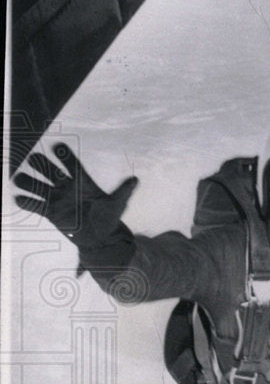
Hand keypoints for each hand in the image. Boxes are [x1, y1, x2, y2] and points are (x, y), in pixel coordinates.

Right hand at [13, 143, 137, 247]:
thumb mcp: (117, 204)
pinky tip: (20, 199)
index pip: (72, 165)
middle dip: (41, 164)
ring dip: (28, 181)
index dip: (65, 156)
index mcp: (82, 182)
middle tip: (33, 159)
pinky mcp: (50, 212)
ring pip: (38, 186)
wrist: (100, 237)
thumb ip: (123, 192)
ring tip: (19, 179)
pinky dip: (26, 202)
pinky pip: (34, 206)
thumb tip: (136, 180)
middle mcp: (66, 187)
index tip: (57, 146)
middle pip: (50, 171)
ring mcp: (57, 199)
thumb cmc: (108, 218)